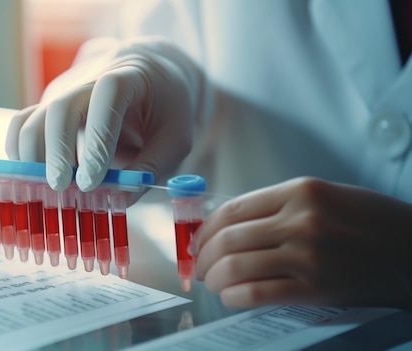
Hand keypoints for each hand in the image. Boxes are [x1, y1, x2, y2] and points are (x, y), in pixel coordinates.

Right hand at [5, 37, 205, 195]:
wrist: (151, 75)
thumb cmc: (167, 109)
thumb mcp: (176, 138)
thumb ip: (152, 167)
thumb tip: (121, 199)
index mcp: (128, 77)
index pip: (106, 98)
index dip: (97, 139)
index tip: (92, 181)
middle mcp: (90, 79)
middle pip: (61, 106)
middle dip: (56, 151)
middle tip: (61, 187)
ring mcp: (65, 91)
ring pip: (33, 116)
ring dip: (33, 155)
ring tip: (46, 186)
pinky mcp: (49, 105)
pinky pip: (22, 124)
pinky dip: (20, 151)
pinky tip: (32, 176)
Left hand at [189, 177, 411, 308]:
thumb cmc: (369, 222)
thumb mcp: (324, 197)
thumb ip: (278, 207)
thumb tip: (230, 226)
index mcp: (299, 191)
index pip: (232, 210)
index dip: (205, 229)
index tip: (198, 241)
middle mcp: (301, 219)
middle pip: (228, 239)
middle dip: (204, 256)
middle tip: (200, 266)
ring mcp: (309, 254)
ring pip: (236, 266)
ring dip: (215, 278)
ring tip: (214, 282)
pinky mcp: (317, 288)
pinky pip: (258, 293)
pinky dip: (234, 296)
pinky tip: (231, 296)